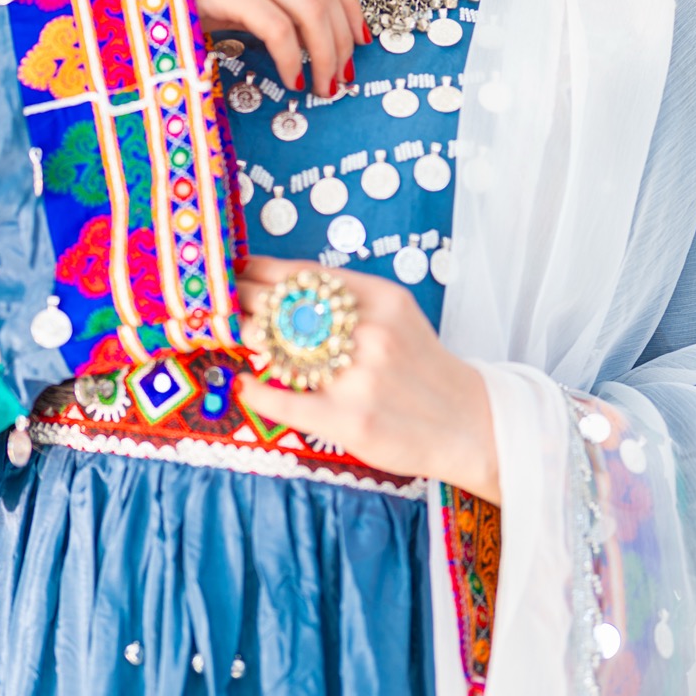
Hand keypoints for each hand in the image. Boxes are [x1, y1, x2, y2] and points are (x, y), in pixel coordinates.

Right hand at [186, 0, 366, 96]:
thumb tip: (311, 33)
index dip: (349, 6)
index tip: (360, 39)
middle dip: (342, 39)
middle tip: (343, 75)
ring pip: (310, 8)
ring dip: (325, 54)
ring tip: (324, 85)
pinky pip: (279, 28)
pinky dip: (294, 58)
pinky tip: (293, 79)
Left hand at [234, 255, 500, 503]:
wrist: (470, 423)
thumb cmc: (423, 366)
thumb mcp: (396, 314)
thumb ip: (348, 299)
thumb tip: (282, 286)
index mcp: (380, 300)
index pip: (302, 275)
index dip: (258, 272)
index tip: (236, 271)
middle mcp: (368, 334)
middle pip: (283, 308)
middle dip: (244, 301)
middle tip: (224, 303)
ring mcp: (357, 378)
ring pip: (278, 350)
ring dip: (247, 340)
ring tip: (234, 336)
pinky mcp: (349, 421)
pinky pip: (284, 402)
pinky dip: (256, 392)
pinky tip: (246, 384)